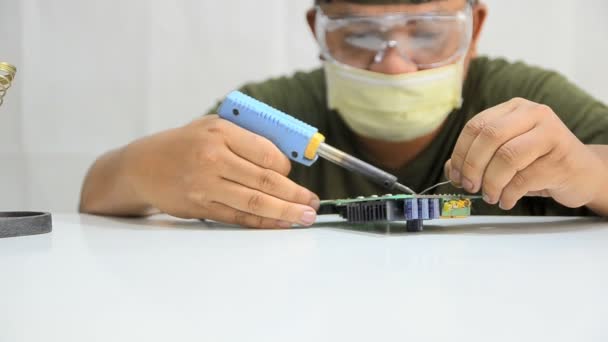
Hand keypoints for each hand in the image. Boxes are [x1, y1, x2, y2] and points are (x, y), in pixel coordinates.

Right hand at [123, 115, 319, 227]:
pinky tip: (280, 224)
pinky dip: (262, 222)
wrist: (142, 166)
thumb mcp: (212, 127)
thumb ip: (246, 139)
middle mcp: (213, 157)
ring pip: (254, 202)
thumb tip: (286, 160)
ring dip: (285, 212)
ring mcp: (206, 184)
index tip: (293, 175)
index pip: (267, 153)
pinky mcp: (201, 206)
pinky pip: (239, 217)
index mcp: (220, 132)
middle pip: (265, 181)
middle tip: (313, 203)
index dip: (287, 168)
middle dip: (295, 195)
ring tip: (306, 217)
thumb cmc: (184, 144)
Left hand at [445, 98, 606, 209]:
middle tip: (470, 186)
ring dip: (491, 182)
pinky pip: (524, 178)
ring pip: (507, 156)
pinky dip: (508, 194)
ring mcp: (550, 133)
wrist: (582, 173)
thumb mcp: (505, 156)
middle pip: (490, 136)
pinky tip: (506, 200)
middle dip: (473, 166)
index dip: (460, 152)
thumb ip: (477, 158)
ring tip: (490, 196)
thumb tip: (450, 169)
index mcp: (513, 109)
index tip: (456, 175)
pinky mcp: (561, 157)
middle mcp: (533, 114)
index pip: (476, 125)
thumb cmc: (537, 164)